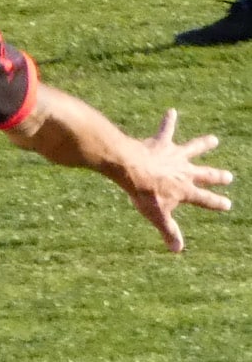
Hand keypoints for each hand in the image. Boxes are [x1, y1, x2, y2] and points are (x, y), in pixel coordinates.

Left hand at [128, 110, 231, 250]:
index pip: (205, 200)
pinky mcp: (162, 144)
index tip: (228, 205)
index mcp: (185, 190)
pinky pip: (166, 130)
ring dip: (203, 144)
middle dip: (217, 177)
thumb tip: (178, 250)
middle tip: (229, 176)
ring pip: (193, 149)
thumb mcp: (156, 215)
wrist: (132, 169)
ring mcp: (175, 156)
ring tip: (213, 140)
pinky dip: (169, 121)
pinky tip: (171, 111)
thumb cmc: (144, 194)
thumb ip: (168, 231)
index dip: (216, 203)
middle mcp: (185, 171)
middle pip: (204, 174)